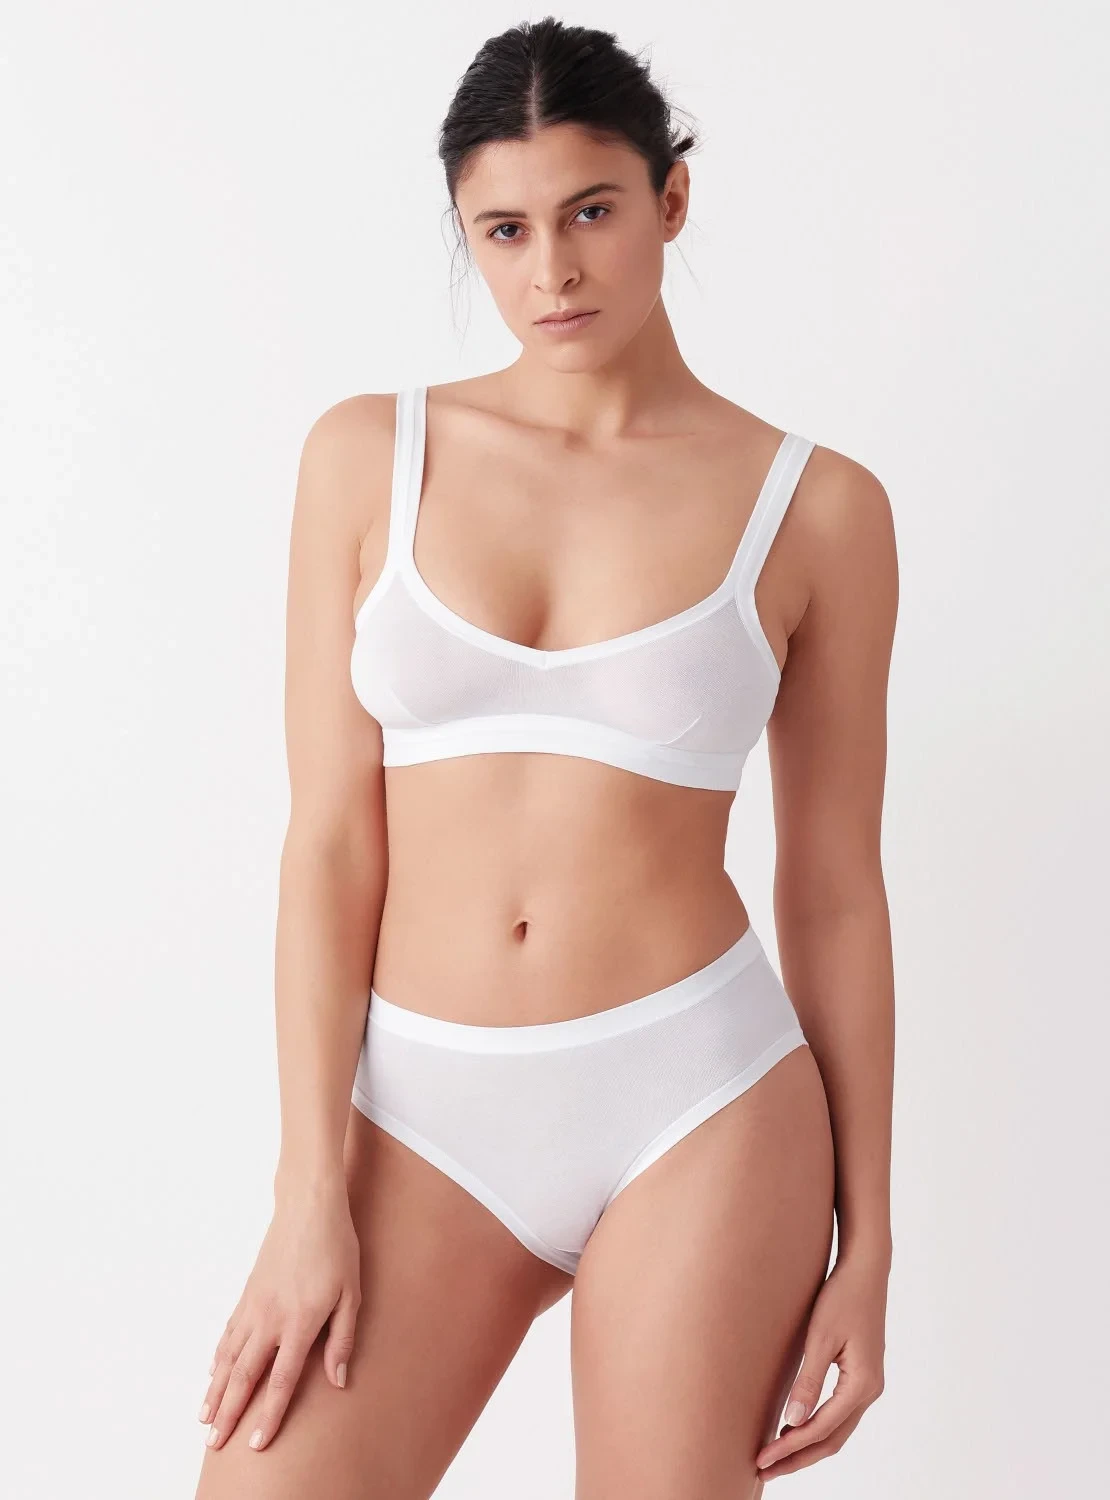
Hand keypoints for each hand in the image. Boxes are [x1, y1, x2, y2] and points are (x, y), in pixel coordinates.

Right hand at [198, 1177, 360, 1452]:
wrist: (308, 1207)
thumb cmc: (336, 1248)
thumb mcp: (352, 1294)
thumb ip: (343, 1339)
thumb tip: (338, 1380)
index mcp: (300, 1323)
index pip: (281, 1380)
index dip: (269, 1415)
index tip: (257, 1444)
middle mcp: (270, 1319)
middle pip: (245, 1375)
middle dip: (229, 1412)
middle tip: (215, 1442)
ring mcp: (254, 1305)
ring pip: (228, 1357)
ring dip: (216, 1389)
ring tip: (204, 1417)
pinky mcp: (247, 1293)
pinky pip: (228, 1332)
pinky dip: (218, 1356)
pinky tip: (213, 1372)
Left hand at [755, 1249, 888, 1479]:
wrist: (865, 1270)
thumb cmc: (841, 1297)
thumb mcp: (820, 1337)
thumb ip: (808, 1382)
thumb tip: (792, 1423)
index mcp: (862, 1385)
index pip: (821, 1429)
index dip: (790, 1448)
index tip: (761, 1458)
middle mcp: (870, 1391)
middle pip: (832, 1440)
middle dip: (797, 1458)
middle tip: (763, 1470)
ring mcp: (868, 1386)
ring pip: (836, 1431)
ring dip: (807, 1447)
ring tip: (774, 1457)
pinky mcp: (861, 1377)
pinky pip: (838, 1415)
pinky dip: (816, 1428)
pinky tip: (794, 1429)